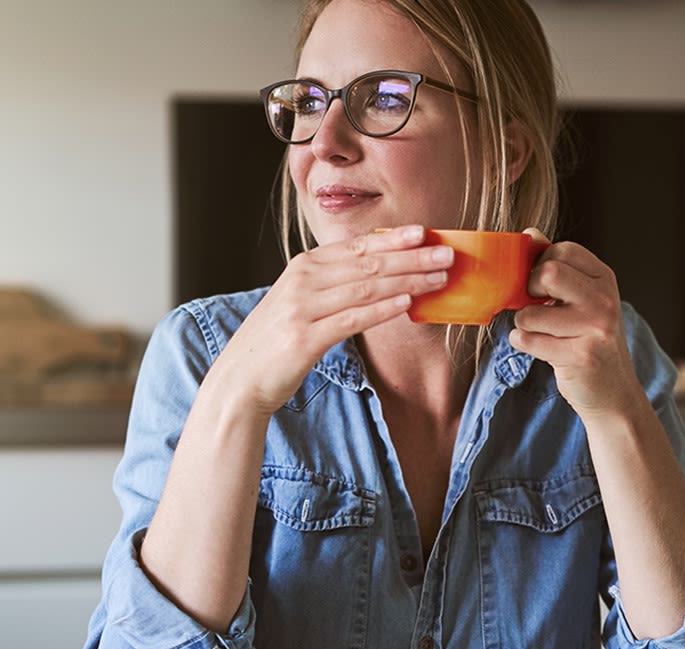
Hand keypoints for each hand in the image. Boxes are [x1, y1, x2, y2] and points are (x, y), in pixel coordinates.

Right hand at [208, 225, 452, 413]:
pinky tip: (408, 302)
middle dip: (411, 255)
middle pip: (367, 263)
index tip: (424, 232)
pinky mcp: (305, 338)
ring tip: (439, 276)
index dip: (393, 238)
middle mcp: (302, 281)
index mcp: (302, 267)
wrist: (238, 379)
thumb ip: (332, 286)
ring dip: (408, 279)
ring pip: (366, 287)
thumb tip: (378, 277)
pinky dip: (383, 308)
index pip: (356, 247)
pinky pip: (353, 318)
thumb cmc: (275, 343)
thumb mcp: (300, 303)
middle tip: (446, 252)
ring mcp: (302, 308)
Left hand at [509, 231, 645, 418]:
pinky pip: (528, 341)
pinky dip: (523, 343)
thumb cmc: (590, 340)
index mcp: (604, 278)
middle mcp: (604, 300)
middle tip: (536, 306)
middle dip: (529, 290)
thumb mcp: (582, 298)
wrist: (614, 392)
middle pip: (548, 273)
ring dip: (524, 324)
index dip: (540, 264)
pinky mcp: (580, 355)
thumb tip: (529, 234)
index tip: (542, 286)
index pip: (561, 250)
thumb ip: (557, 266)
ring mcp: (595, 327)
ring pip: (530, 313)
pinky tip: (540, 348)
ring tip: (539, 332)